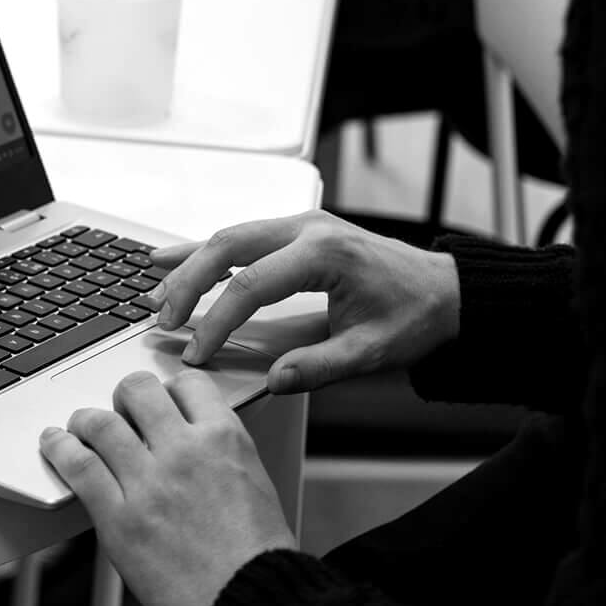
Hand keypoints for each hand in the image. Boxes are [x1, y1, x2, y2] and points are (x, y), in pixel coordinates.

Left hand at [40, 371, 295, 605]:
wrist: (251, 605)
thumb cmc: (258, 559)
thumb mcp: (255, 485)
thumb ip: (220, 455)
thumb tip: (192, 442)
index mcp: (225, 441)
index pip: (188, 384)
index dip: (168, 389)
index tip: (159, 400)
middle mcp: (185, 452)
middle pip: (138, 390)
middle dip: (124, 396)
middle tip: (119, 410)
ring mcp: (149, 483)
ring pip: (100, 423)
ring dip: (85, 420)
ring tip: (80, 427)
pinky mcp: (118, 518)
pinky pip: (77, 466)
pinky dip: (59, 449)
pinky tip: (55, 445)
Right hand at [151, 211, 461, 392]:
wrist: (449, 291)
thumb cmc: (417, 315)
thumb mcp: (372, 351)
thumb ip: (320, 367)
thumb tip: (275, 380)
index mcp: (323, 254)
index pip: (250, 286)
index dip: (217, 322)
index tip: (197, 352)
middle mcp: (307, 230)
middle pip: (227, 248)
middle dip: (188, 284)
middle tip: (163, 318)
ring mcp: (301, 225)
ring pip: (229, 236)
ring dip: (190, 264)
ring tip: (156, 290)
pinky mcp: (298, 232)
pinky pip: (242, 236)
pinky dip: (207, 250)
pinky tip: (177, 258)